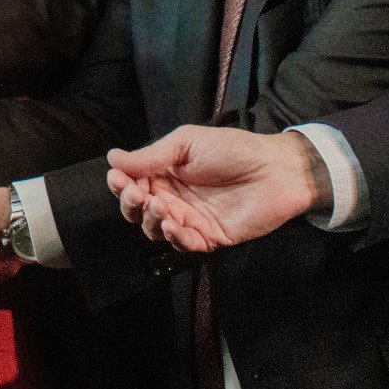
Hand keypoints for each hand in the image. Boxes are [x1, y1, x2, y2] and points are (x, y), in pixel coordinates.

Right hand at [104, 125, 325, 253]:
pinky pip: (184, 244)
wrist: (277, 170)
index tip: (117, 178)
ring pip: (156, 229)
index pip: (132, 183)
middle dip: (131, 203)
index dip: (120, 184)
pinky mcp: (210, 237)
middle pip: (138, 210)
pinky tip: (172, 225)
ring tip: (159, 205)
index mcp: (165, 173)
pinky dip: (174, 238)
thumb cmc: (232, 150)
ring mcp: (191, 219)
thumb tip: (112, 158)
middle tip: (136, 194)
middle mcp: (173, 198)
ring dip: (151, 220)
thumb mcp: (186, 143)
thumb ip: (151, 156)